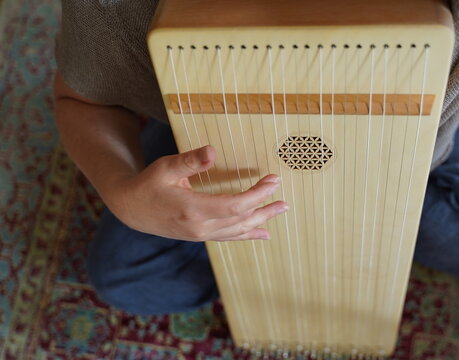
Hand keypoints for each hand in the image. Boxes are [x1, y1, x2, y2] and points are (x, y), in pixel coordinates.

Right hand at [107, 145, 287, 240]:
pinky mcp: (200, 235)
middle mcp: (200, 227)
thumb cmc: (148, 184)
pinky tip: (263, 234)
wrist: (131, 209)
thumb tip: (213, 151)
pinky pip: (229, 237)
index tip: (273, 181)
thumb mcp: (166, 168)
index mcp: (193, 209)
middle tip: (285, 200)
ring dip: (261, 221)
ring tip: (280, 211)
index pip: (234, 205)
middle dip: (265, 208)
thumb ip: (190, 161)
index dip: (257, 194)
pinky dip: (248, 235)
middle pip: (241, 220)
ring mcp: (201, 234)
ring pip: (238, 230)